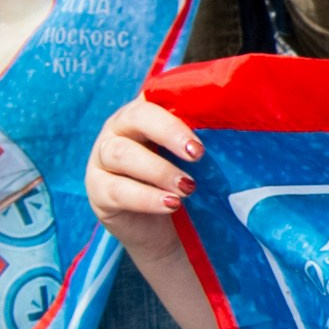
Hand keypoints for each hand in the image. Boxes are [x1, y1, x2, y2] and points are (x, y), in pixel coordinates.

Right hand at [86, 95, 200, 256]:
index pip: (155, 98)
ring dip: (159, 170)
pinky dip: (147, 198)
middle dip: (169, 133)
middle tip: (197, 155)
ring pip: (123, 153)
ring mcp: (102, 159)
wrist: (161, 231)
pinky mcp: (97, 190)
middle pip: (136, 117)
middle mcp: (118, 129)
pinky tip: (171, 204)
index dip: (177, 115)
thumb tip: (230, 134)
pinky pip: (118, 190)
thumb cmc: (179, 185)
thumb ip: (197, 142)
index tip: (201, 140)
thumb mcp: (189, 161)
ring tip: (188, 188)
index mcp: (143, 113)